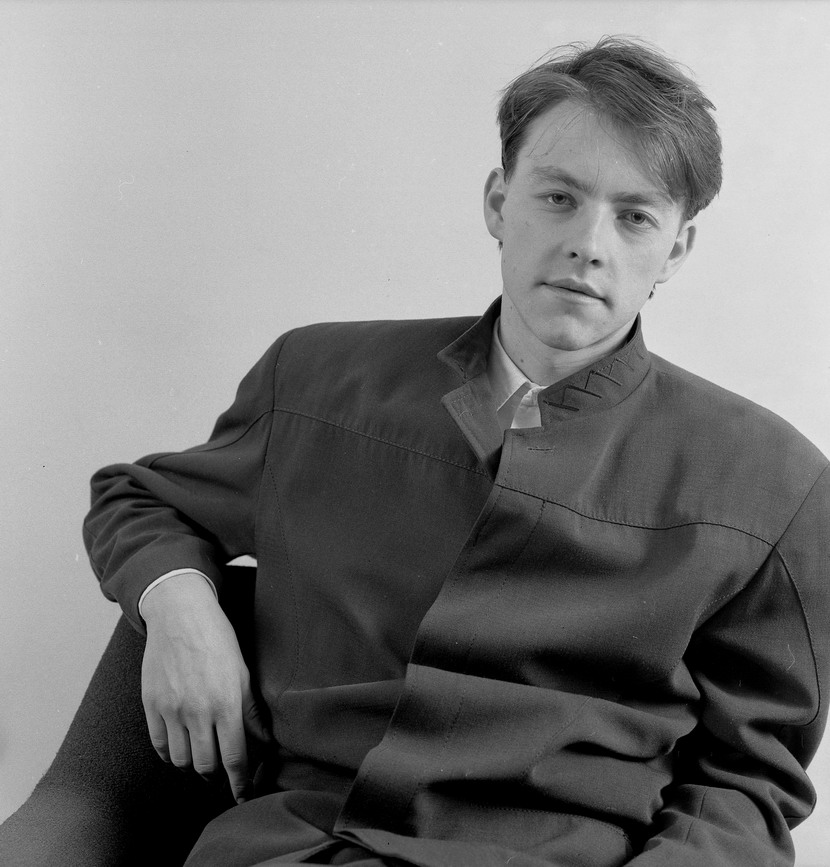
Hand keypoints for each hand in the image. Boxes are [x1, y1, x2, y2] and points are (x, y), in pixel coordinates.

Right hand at [140, 573, 271, 802]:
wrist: (180, 614)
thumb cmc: (217, 639)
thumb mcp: (243, 672)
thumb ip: (251, 711)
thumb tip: (265, 741)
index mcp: (226, 703)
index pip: (234, 757)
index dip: (240, 782)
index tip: (243, 794)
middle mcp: (197, 710)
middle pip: (206, 766)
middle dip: (217, 776)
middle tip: (224, 772)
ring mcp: (171, 709)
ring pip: (181, 761)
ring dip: (194, 765)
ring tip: (204, 756)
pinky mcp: (151, 705)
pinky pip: (160, 745)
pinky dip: (171, 753)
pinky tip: (183, 745)